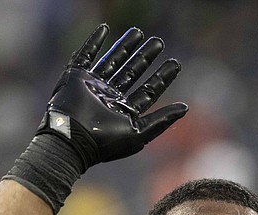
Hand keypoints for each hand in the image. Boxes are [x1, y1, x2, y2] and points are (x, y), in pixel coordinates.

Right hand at [39, 24, 188, 166]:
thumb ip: (161, 121)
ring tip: (139, 32)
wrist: (72, 138)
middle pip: (132, 72)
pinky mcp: (77, 77)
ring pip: (113, 61)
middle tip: (159, 43)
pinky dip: (92, 42)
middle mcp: (110, 98)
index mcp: (124, 111)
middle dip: (146, 58)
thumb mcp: (139, 133)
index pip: (148, 91)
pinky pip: (86, 55)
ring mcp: (93, 86)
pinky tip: (104, 29)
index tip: (176, 64)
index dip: (162, 77)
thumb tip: (185, 108)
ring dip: (125, 46)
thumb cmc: (105, 142)